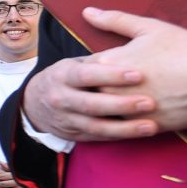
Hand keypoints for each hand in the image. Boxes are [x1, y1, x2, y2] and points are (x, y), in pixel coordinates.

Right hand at [22, 50, 157, 143]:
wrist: (35, 103)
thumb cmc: (66, 77)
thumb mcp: (74, 63)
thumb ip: (98, 61)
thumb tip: (129, 50)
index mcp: (62, 75)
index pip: (87, 75)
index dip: (112, 75)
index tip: (138, 74)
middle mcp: (61, 99)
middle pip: (91, 104)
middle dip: (121, 104)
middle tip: (150, 102)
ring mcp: (66, 119)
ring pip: (96, 126)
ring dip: (125, 128)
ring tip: (151, 126)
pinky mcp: (74, 135)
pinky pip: (99, 137)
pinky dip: (119, 136)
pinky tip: (139, 134)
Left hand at [82, 8, 186, 133]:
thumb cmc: (183, 49)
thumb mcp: (149, 28)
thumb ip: (114, 20)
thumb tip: (87, 11)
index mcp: (107, 63)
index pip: (83, 68)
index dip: (93, 67)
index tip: (103, 67)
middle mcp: (110, 89)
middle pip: (92, 91)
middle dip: (98, 87)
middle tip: (112, 83)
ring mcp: (125, 111)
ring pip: (106, 111)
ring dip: (110, 106)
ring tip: (129, 98)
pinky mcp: (142, 127)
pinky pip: (124, 127)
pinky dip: (127, 121)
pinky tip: (138, 113)